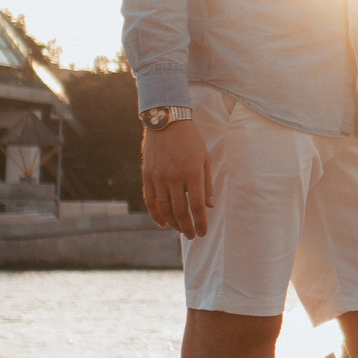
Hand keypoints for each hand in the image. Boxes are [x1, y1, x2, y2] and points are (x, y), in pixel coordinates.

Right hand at [142, 120, 214, 237]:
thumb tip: (209, 206)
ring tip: (180, 230)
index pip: (197, 206)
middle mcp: (175, 177)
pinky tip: (162, 224)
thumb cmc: (190, 140)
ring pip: (164, 209)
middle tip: (192, 236)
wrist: (166, 122)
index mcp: (193, 173)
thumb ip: (207, 183)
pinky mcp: (147, 176)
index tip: (203, 232)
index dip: (201, 222)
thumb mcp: (205, 159)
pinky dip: (155, 214)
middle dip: (187, 227)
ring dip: (173, 223)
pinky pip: (150, 201)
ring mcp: (159, 177)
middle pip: (180, 211)